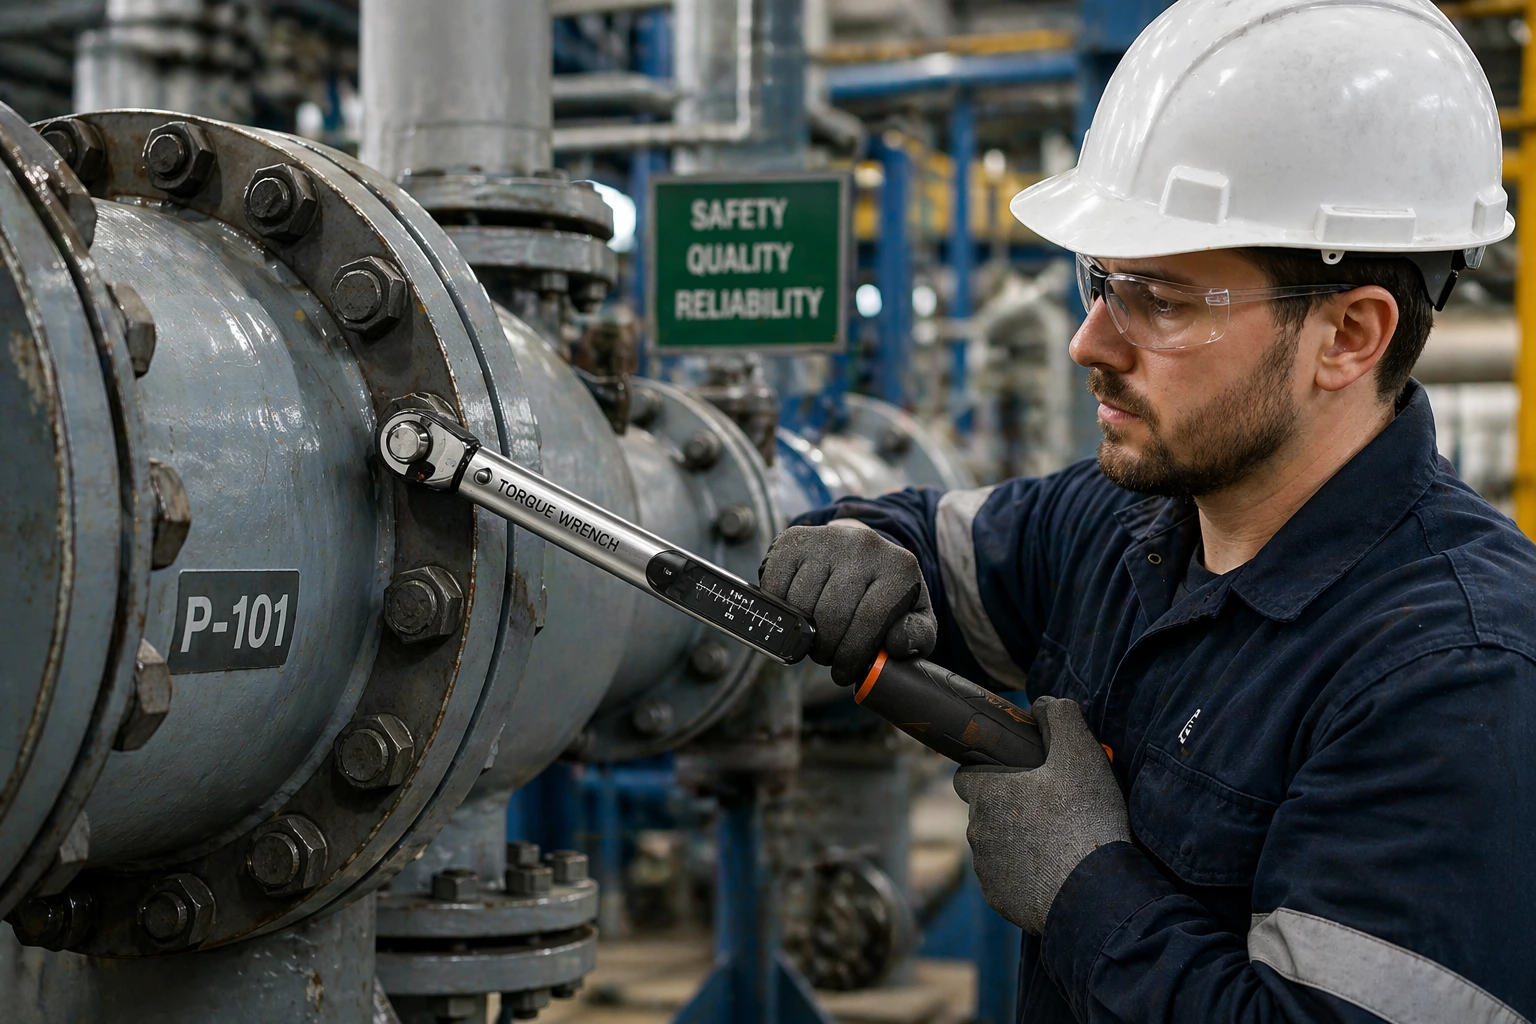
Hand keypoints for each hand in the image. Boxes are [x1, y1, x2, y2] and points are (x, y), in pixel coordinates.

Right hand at [759, 521, 936, 685]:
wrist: (861, 554)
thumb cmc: (886, 596)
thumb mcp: (914, 616)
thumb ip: (917, 636)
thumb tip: (896, 644)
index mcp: (899, 567)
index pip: (869, 620)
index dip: (852, 655)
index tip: (844, 674)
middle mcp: (864, 546)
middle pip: (831, 613)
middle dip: (825, 649)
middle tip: (826, 658)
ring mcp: (827, 538)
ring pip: (801, 603)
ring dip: (801, 632)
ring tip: (813, 637)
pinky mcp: (795, 539)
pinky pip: (775, 586)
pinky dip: (779, 610)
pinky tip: (796, 616)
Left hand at [953, 697, 1129, 934]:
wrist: (1096, 892)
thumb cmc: (1085, 819)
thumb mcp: (1081, 753)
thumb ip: (1060, 717)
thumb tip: (1044, 703)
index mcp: (986, 792)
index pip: (966, 775)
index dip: (988, 771)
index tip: (1017, 777)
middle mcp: (976, 830)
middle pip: (985, 811)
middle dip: (1009, 808)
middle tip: (1049, 810)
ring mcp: (985, 868)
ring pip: (995, 846)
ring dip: (1017, 842)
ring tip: (1058, 843)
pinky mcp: (999, 899)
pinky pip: (1007, 880)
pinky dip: (1025, 876)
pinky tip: (1056, 873)